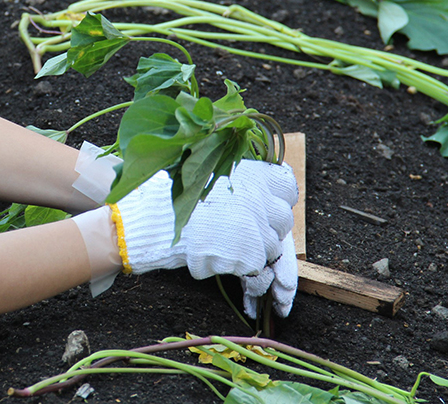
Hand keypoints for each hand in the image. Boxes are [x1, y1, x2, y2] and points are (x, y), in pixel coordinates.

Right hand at [111, 159, 298, 315]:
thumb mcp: (214, 177)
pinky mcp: (251, 255)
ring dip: (257, 251)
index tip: (266, 205)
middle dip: (269, 227)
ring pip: (273, 246)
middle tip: (243, 228)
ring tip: (229, 246)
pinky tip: (226, 262)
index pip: (287, 187)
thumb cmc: (180, 196)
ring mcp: (260, 227)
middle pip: (283, 218)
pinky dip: (246, 271)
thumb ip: (244, 184)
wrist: (160, 218)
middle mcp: (263, 199)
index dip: (276, 198)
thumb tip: (267, 197)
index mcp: (255, 175)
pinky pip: (258, 267)